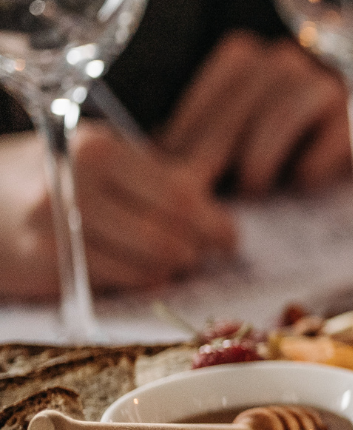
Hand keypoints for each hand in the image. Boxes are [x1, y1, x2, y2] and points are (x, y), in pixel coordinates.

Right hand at [0, 126, 235, 296]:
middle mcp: (77, 183)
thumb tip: (216, 210)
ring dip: (173, 267)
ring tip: (173, 260)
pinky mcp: (48, 263)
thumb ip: (153, 175)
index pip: (179, 193)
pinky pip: (122, 280)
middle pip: (170, 231)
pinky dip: (143, 279)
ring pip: (153, 262)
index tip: (228, 235)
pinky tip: (142, 271)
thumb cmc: (46, 174)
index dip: (213, 221)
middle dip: (197, 247)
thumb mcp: (95, 154)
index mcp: (97, 148)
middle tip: (204, 253)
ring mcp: (59, 226)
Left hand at [158, 30, 352, 193]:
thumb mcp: (227, 140)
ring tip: (253, 188)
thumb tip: (151, 168)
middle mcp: (287, 58)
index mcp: (243, 56)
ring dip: (264, 152)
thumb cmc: (273, 152)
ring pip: (287, 109)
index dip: (189, 139)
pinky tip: (302, 182)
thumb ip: (195, 145)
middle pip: (245, 103)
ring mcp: (332, 84)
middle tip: (207, 194)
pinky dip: (317, 160)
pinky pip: (340, 132)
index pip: (210, 95)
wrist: (344, 152)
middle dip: (221, 150)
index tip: (173, 178)